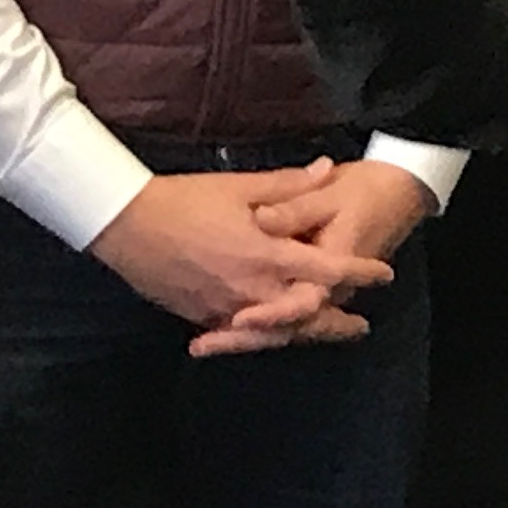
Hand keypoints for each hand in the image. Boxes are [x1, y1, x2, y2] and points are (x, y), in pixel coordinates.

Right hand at [90, 162, 399, 355]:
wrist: (124, 225)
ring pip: (278, 333)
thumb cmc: (183, 200)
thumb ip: (289, 185)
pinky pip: (244, 336)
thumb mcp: (240, 186)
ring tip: (327, 335)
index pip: (328, 270)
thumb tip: (327, 169)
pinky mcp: (204, 317)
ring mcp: (227, 309)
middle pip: (309, 315)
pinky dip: (266, 337)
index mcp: (267, 254)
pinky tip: (276, 336)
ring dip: (306, 334)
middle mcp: (253, 290)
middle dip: (338, 322)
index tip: (383, 274)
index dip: (360, 272)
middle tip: (361, 326)